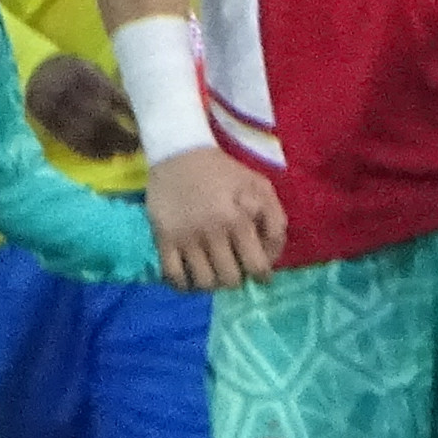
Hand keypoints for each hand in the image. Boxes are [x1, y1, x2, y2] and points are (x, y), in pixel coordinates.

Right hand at [24, 55, 141, 162]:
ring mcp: (54, 109)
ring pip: (85, 134)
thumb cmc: (75, 72)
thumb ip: (110, 84)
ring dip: (109, 147)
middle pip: (99, 118)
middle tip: (138, 144)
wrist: (38, 73)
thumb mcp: (91, 68)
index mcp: (82, 72)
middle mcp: (67, 91)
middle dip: (121, 135)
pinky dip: (92, 152)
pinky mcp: (47, 123)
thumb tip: (140, 107)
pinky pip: (71, 142)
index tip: (143, 123)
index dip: (128, 112)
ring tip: (126, 153)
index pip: (111, 95)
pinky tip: (107, 156)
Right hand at [146, 145, 284, 291]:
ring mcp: (185, 238)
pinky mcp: (163, 239)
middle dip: (237, 278)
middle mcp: (212, 232)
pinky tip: (191, 277)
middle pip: (230, 280)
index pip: (256, 266)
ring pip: (203, 283)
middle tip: (234, 268)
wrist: (179, 152)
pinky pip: (174, 277)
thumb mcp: (259, 186)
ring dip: (212, 283)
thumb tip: (271, 256)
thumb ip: (275, 219)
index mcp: (239, 219)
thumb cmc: (224, 172)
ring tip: (214, 272)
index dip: (262, 275)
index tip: (260, 273)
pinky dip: (185, 285)